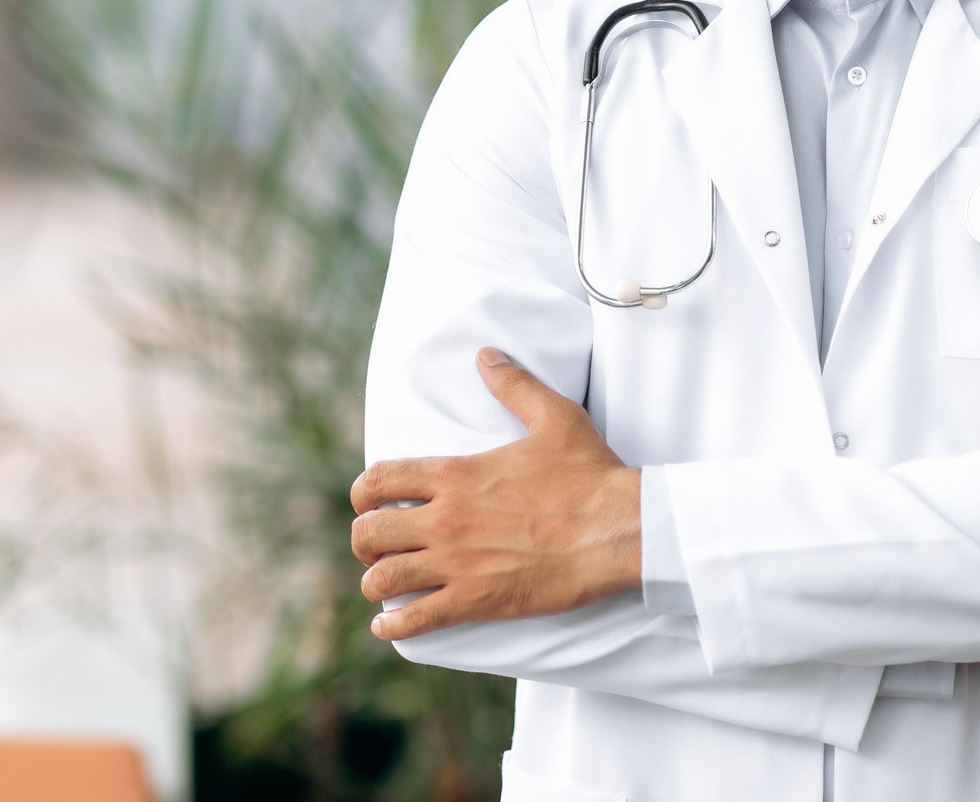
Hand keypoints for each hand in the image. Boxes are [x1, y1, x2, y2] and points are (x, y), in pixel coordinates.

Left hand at [351, 348, 639, 642]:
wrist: (617, 530)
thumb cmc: (589, 475)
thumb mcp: (553, 416)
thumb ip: (513, 384)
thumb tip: (487, 354)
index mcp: (455, 474)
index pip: (379, 480)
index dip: (362, 493)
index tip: (366, 502)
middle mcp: (446, 519)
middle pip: (369, 533)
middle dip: (363, 541)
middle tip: (376, 546)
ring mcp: (458, 563)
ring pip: (383, 579)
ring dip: (376, 582)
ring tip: (385, 584)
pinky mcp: (476, 601)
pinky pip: (416, 620)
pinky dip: (394, 626)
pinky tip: (389, 626)